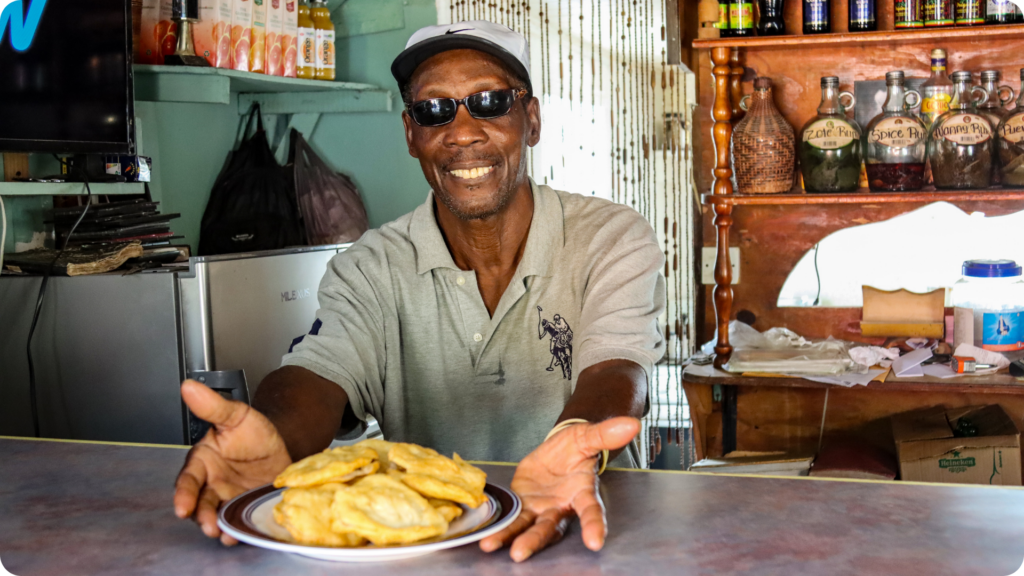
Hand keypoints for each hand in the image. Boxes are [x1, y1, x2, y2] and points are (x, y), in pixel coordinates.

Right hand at [173, 380, 291, 544]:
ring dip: (217, 526)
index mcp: (203, 461)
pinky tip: (239, 534)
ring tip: (222, 534)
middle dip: (200, 516)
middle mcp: (211, 482)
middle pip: (200, 503)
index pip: (189, 479)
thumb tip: (189, 386)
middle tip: (207, 525)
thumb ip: (212, 406)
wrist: (282, 443)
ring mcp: (228, 497)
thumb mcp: (236, 415)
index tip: (182, 506)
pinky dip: (237, 530)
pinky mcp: (245, 507)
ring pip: (216, 515)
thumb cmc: (253, 431)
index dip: (184, 494)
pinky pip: (238, 520)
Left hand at [479, 417, 639, 561]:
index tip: (596, 542)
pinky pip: (510, 517)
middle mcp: (561, 507)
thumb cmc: (575, 448)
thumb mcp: (587, 436)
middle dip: (535, 540)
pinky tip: (482, 533)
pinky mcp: (523, 505)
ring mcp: (540, 509)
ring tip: (490, 545)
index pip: (591, 510)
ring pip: (526, 527)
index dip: (594, 525)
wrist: (558, 450)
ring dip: (509, 537)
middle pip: (550, 527)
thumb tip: (632, 424)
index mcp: (582, 492)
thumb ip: (605, 434)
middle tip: (520, 552)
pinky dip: (497, 525)